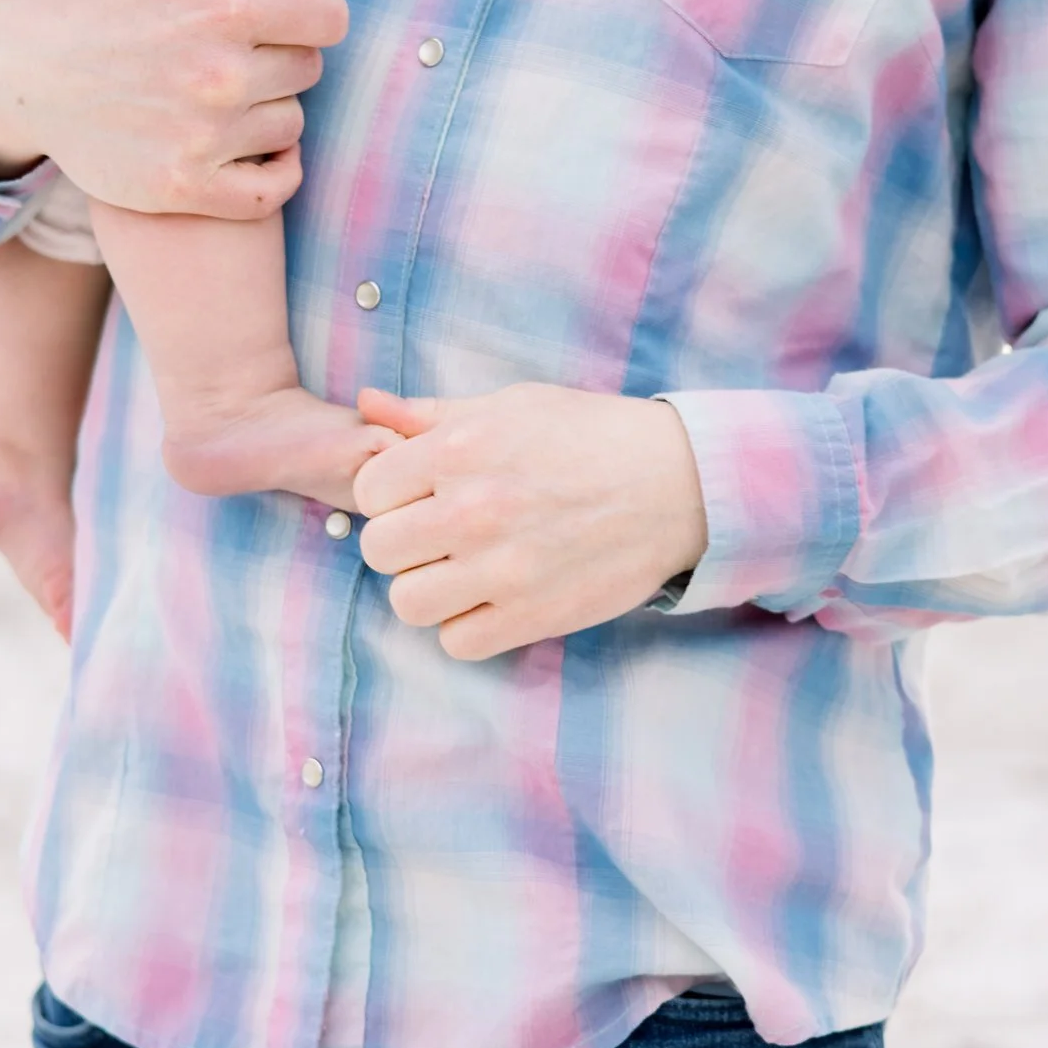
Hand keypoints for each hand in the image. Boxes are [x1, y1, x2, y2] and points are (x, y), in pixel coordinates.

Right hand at [0, 0, 350, 219]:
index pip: (329, 17)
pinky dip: (270, 172)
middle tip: (234, 51)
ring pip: (290, 126)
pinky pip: (273, 189)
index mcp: (224, 6)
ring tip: (222, 94)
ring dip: (268, 112)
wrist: (20, 68)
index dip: (308, 12)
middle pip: (309, 71)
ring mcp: (204, 137)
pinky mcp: (186, 188)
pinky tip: (242, 147)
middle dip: (281, 56)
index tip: (277, 13)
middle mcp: (221, 75)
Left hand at [352, 386, 708, 660]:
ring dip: (429, 591)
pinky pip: (457, 643)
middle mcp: (473, 509)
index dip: (390, 495)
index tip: (421, 496)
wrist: (680, 484)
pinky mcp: (533, 615)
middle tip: (440, 538)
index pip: (369, 490)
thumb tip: (367, 404)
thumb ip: (431, 414)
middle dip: (403, 544)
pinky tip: (491, 601)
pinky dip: (467, 628)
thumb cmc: (592, 436)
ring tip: (462, 573)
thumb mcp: (511, 406)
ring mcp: (502, 568)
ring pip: (408, 603)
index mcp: (460, 449)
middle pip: (379, 550)